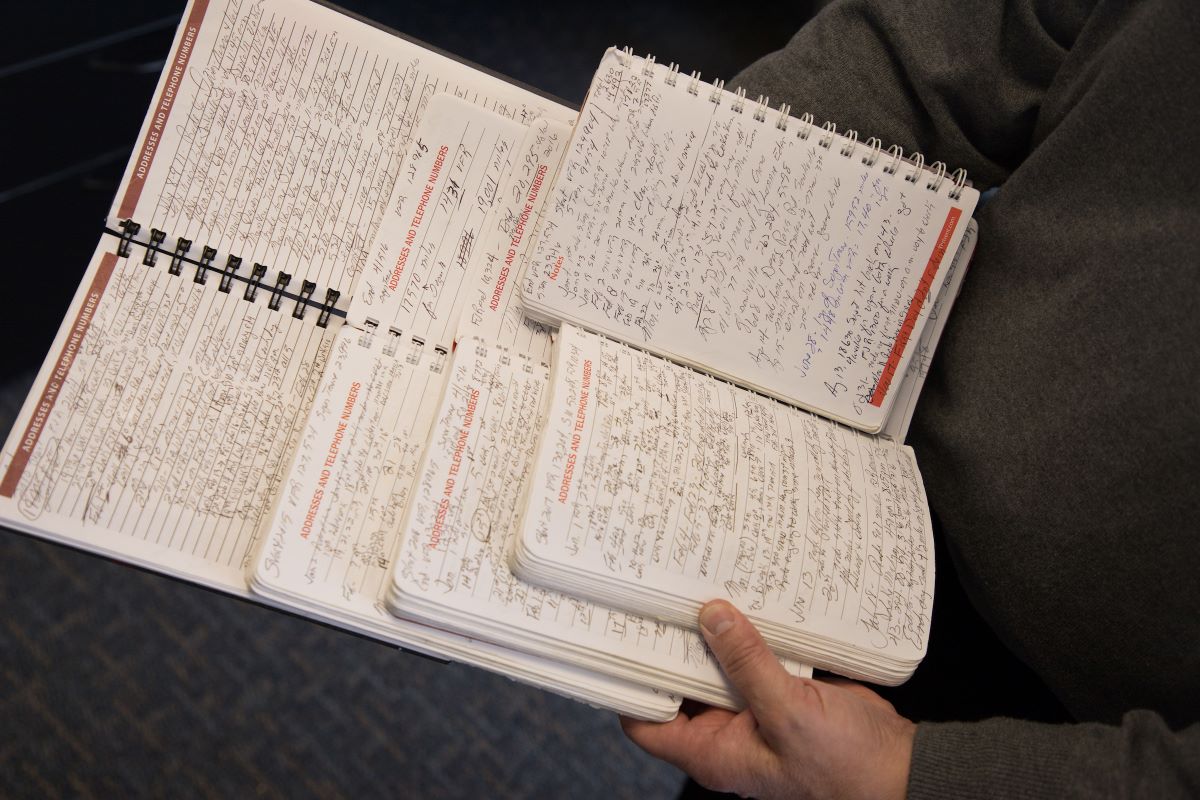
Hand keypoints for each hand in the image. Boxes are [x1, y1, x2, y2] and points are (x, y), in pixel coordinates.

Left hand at [621, 600, 915, 799]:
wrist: (902, 768)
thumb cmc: (848, 766)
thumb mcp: (789, 713)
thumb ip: (748, 664)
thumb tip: (711, 618)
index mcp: (715, 753)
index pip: (647, 722)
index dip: (630, 683)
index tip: (623, 639)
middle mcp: (728, 733)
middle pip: (680, 684)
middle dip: (671, 645)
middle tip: (660, 598)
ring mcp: (754, 711)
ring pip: (718, 666)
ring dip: (712, 633)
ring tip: (695, 590)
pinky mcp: (781, 691)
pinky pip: (754, 658)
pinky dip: (748, 633)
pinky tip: (745, 601)